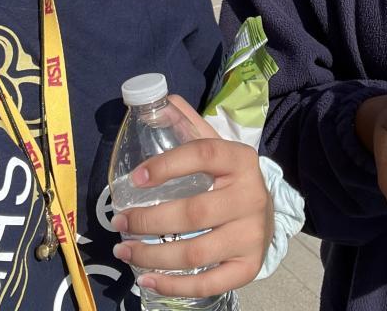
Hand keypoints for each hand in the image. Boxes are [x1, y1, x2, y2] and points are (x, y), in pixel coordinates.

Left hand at [111, 95, 272, 296]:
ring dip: (152, 256)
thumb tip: (159, 101)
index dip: (166, 165)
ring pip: (196, 253)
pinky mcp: (248, 267)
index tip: (133, 179)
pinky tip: (147, 280)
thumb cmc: (229, 178)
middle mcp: (251, 197)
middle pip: (194, 214)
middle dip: (148, 220)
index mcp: (240, 160)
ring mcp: (252, 236)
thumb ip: (188, 126)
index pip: (202, 155)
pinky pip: (207, 283)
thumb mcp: (214, 148)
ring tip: (125, 252)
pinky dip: (173, 286)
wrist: (266, 212)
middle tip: (119, 222)